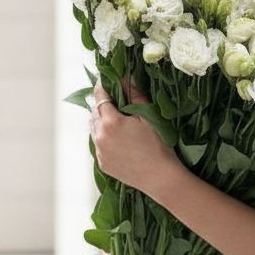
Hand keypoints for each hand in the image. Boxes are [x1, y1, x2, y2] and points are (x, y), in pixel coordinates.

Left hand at [89, 80, 179, 194]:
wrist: (160, 177)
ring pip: (93, 129)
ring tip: (118, 122)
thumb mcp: (148, 116)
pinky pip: (98, 144)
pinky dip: (104, 138)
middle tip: (117, 102)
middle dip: (103, 105)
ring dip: (101, 122)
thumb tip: (125, 77)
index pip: (100, 96)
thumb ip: (134, 95)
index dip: (102, 85)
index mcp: (110, 122)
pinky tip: (120, 141)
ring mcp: (99, 151)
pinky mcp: (102, 163)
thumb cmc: (158, 145)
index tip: (105, 78)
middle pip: (94, 112)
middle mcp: (100, 136)